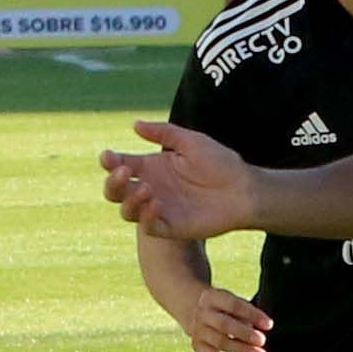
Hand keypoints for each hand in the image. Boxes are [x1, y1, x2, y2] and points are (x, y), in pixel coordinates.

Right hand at [103, 120, 258, 240]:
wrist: (244, 189)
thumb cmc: (220, 162)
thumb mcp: (191, 141)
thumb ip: (164, 132)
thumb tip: (135, 124)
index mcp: (150, 167)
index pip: (119, 165)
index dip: (109, 161)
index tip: (108, 156)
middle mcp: (149, 188)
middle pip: (115, 191)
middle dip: (112, 182)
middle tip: (123, 171)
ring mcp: (158, 209)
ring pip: (127, 211)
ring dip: (129, 200)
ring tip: (146, 189)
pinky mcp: (171, 227)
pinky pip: (149, 227)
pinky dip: (147, 217)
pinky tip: (156, 203)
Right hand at [171, 287, 271, 351]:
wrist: (191, 307)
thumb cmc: (222, 305)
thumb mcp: (230, 301)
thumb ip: (244, 314)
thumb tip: (260, 330)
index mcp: (212, 297)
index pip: (234, 305)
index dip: (252, 315)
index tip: (269, 324)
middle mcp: (202, 314)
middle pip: (224, 325)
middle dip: (245, 334)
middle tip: (262, 341)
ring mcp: (198, 330)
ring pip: (219, 342)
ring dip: (241, 350)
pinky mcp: (197, 345)